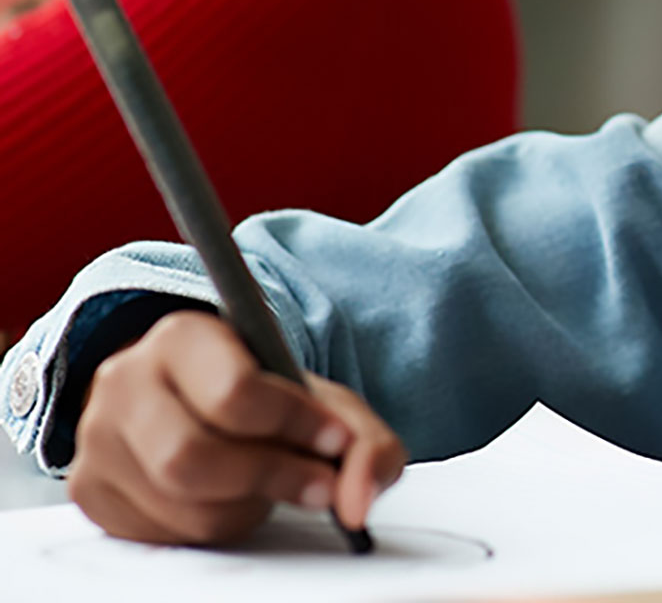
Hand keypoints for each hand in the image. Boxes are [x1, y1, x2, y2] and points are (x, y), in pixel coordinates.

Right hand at [67, 310, 406, 544]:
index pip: (234, 390)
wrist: (198, 403)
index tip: (334, 441)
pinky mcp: (90, 490)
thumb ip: (364, 442)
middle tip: (317, 486)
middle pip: (193, 456)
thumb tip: (358, 500)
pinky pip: (158, 532)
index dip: (292, 423)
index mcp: (182, 336)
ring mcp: (97, 439)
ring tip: (267, 484)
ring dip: (244, 506)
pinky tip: (228, 499)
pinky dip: (209, 527)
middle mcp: (125, 380)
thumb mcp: (324, 402)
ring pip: (179, 503)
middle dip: (269, 477)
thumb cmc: (265, 397)